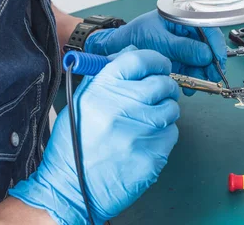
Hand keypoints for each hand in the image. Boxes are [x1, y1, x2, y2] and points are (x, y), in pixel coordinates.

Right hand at [9, 49, 179, 223]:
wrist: (71, 190)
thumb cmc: (75, 146)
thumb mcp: (82, 102)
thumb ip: (108, 76)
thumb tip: (132, 52)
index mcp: (102, 90)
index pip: (139, 60)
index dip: (155, 60)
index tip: (160, 65)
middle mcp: (121, 107)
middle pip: (161, 83)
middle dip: (165, 86)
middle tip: (161, 93)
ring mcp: (139, 132)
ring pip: (171, 109)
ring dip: (165, 111)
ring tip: (149, 121)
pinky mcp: (152, 155)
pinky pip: (171, 134)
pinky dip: (164, 135)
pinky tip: (146, 141)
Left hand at [85, 10, 226, 94]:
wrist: (119, 48)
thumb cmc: (136, 35)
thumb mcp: (160, 40)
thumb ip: (183, 48)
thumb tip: (205, 55)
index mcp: (184, 17)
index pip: (208, 28)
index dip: (216, 44)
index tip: (218, 61)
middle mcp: (187, 31)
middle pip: (208, 46)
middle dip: (211, 64)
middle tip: (213, 78)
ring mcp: (184, 46)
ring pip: (202, 60)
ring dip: (202, 74)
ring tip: (199, 85)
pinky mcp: (180, 59)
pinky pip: (192, 68)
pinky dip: (193, 78)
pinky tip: (190, 85)